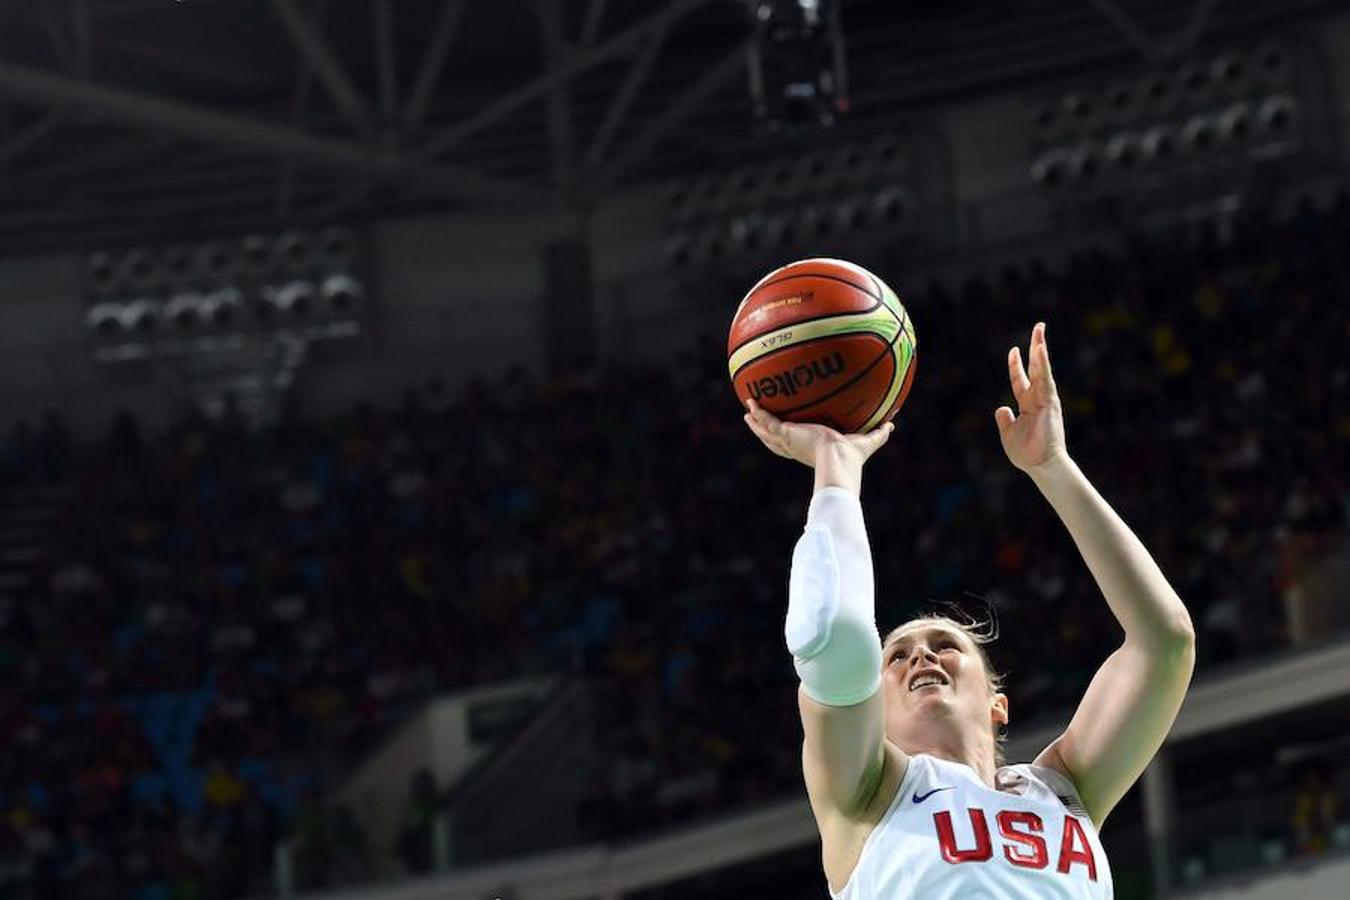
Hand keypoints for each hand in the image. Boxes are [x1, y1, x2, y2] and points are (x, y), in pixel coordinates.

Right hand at [743, 398, 893, 469]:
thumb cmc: (852, 458)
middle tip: (754, 421)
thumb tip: (893, 423)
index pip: (795, 444)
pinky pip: (767, 421)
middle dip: (763, 431)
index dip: (787, 439)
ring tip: (746, 413)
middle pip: (774, 440)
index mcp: (809, 450)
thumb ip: (879, 432)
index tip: (785, 431)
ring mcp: (788, 442)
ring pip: (766, 432)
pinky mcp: (786, 435)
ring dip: (755, 423)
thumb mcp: (866, 440)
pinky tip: (750, 402)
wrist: (839, 463)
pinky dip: (758, 413)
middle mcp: (795, 447)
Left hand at [994, 321, 1067, 474]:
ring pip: (1041, 369)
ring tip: (1039, 330)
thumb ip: (1005, 420)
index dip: (1016, 365)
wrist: (1041, 465)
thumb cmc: (1027, 453)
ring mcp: (1045, 398)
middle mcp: (1038, 398)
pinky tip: (1039, 349)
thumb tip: (1001, 408)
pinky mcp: (1050, 401)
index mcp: (1028, 404)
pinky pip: (1045, 379)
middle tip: (1039, 327)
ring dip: (1040, 348)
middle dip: (1036, 347)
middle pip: (1036, 367)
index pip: (1020, 380)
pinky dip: (1042, 364)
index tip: (1014, 350)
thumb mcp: (1009, 434)